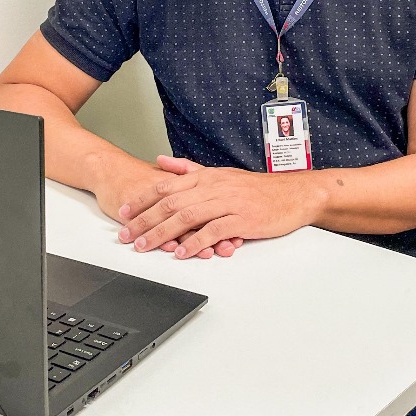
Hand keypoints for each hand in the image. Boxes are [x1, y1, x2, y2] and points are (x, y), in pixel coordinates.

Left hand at [117, 156, 315, 258]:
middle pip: (171, 203)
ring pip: (187, 217)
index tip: (122, 213)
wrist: (293, 194)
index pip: (166, 186)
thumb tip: (161, 161)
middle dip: (144, 220)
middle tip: (126, 235)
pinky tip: (182, 253)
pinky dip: (196, 243)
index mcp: (206, 177)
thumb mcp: (220, 174)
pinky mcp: (242, 219)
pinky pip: (214, 231)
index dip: (141, 200)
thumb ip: (188, 169)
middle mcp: (214, 187)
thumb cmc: (257, 189)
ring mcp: (228, 203)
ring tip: (145, 246)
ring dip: (163, 234)